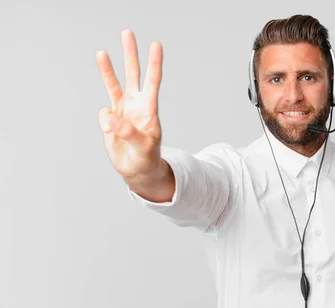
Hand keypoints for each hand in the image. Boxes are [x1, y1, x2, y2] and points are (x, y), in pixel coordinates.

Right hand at [96, 29, 163, 179]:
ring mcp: (122, 110)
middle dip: (130, 54)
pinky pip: (103, 114)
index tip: (156, 45)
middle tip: (127, 32)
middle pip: (133, 74)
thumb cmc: (147, 158)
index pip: (152, 82)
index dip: (154, 63)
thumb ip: (128, 132)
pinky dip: (104, 121)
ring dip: (108, 69)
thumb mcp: (144, 147)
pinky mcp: (110, 119)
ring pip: (114, 85)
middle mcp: (136, 105)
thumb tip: (110, 116)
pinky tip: (111, 132)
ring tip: (101, 52)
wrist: (138, 170)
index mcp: (149, 109)